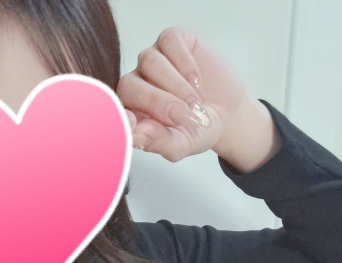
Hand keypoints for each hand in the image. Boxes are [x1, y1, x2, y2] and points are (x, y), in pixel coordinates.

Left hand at [117, 27, 247, 161]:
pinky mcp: (171, 40)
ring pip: (149, 62)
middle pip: (130, 85)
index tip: (131, 124)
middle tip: (186, 118)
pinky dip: (185, 64)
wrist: (227, 111)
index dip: (119, 115)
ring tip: (197, 104)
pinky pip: (169, 43)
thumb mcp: (184, 144)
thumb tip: (137, 135)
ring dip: (176, 86)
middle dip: (158, 103)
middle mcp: (136, 84)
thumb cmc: (198, 130)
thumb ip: (161, 142)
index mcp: (132, 112)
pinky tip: (197, 82)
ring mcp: (152, 60)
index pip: (115, 110)